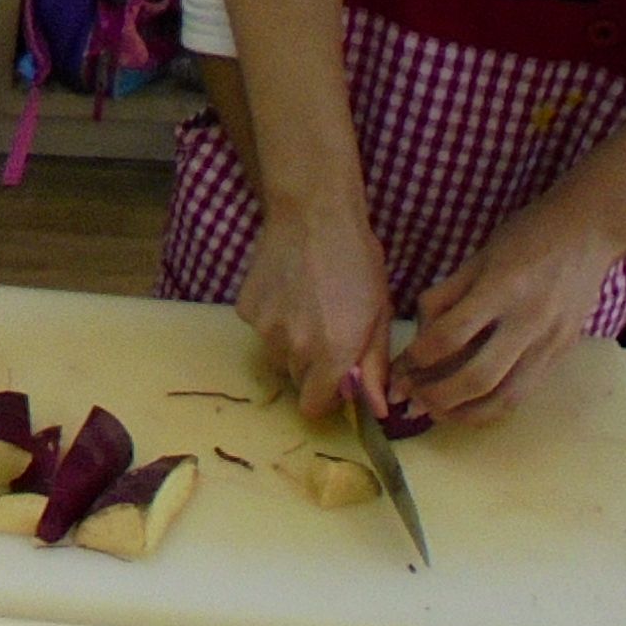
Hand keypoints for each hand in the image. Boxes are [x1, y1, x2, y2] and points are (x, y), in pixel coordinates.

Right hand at [235, 206, 394, 419]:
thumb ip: (374, 366)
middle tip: (326, 329)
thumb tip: (378, 410)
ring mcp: (265, 330)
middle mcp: (294, 350)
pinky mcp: (247, 310)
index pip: (313, 407)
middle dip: (311, 366)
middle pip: (296, 379)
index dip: (325, 396)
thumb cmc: (357, 261)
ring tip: (307, 305)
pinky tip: (288, 289)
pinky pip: (260, 329)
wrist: (314, 215)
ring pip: (276, 354)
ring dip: (291, 342)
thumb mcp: (378, 313)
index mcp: (332, 354)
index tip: (335, 377)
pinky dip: (273, 317)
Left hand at [397, 195, 625, 424]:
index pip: (450, 337)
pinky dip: (492, 407)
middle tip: (409, 401)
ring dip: (465, 414)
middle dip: (436, 396)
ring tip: (436, 412)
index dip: (416, 359)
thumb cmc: (526, 236)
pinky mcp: (563, 353)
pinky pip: (525, 393)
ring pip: (505, 398)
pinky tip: (469, 405)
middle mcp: (529, 320)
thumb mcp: (478, 257)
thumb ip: (445, 296)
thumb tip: (416, 340)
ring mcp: (551, 341)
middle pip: (477, 377)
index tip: (398, 370)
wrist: (589, 229)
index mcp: (502, 288)